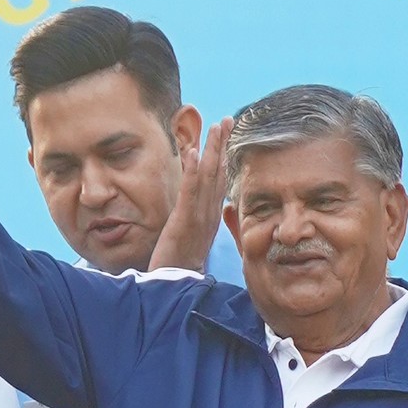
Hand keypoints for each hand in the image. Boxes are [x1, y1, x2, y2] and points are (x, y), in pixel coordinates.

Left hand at [152, 118, 232, 273]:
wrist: (178, 288)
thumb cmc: (182, 265)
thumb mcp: (192, 237)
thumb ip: (198, 218)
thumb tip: (201, 206)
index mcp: (211, 215)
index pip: (221, 179)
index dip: (226, 154)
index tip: (229, 133)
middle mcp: (209, 213)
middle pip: (219, 172)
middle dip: (223, 144)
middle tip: (229, 119)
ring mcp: (198, 216)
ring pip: (208, 177)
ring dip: (212, 150)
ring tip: (217, 126)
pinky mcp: (184, 222)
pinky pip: (189, 192)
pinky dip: (193, 170)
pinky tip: (194, 151)